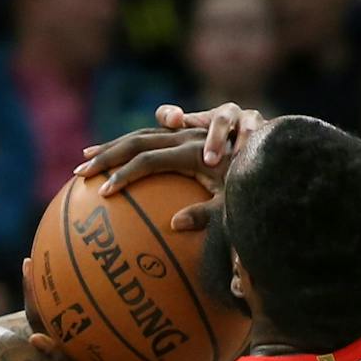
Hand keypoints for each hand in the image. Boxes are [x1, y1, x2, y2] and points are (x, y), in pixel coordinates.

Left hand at [23, 262, 151, 360]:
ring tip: (72, 257)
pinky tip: (116, 284)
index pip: (41, 317)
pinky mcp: (111, 350)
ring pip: (76, 311)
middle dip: (47, 280)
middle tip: (41, 253)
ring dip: (70, 286)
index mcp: (64, 354)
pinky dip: (102, 300)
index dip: (33, 291)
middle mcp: (75, 346)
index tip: (28, 263)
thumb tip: (35, 339)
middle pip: (54, 308)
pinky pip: (104, 319)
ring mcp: (91, 348)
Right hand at [75, 102, 264, 229]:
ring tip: (86, 160)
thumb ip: (208, 215)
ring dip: (112, 148)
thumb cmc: (259, 192)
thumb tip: (175, 224)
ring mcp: (187, 137)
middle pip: (137, 141)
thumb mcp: (236, 208)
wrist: (280, 163)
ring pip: (141, 137)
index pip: (149, 159)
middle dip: (106, 155)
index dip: (125, 174)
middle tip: (80, 171)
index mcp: (194, 152)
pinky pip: (154, 142)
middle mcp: (187, 139)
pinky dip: (130, 151)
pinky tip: (113, 164)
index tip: (104, 192)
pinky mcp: (189, 141)